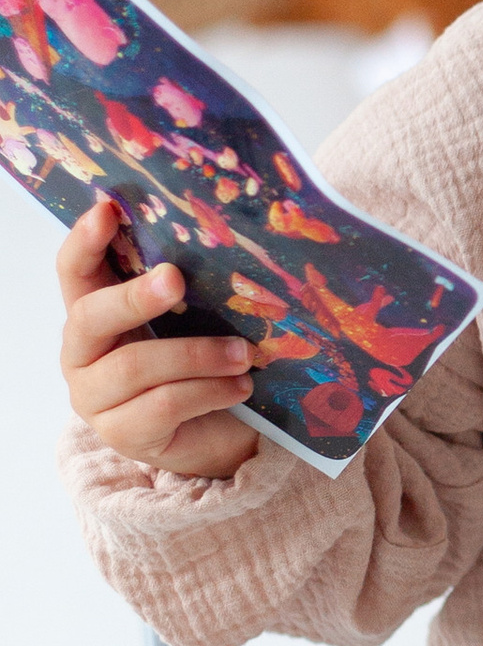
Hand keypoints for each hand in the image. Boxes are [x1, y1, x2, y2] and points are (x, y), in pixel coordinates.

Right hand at [57, 198, 256, 479]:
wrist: (217, 435)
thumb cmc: (199, 366)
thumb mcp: (188, 320)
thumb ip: (185, 289)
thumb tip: (219, 238)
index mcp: (93, 315)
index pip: (74, 273)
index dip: (84, 241)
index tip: (106, 209)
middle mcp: (81, 355)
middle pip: (90, 317)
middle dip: (134, 296)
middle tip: (175, 277)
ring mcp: (96, 398)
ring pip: (134, 365)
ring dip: (197, 354)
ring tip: (245, 353)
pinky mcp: (123, 435)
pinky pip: (163, 405)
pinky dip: (208, 390)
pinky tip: (240, 386)